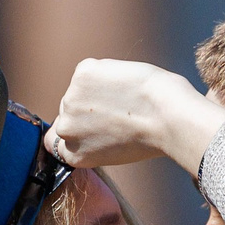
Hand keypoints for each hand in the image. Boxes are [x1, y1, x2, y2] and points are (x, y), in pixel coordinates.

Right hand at [48, 59, 224, 176]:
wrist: (168, 117)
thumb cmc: (153, 137)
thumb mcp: (113, 150)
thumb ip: (93, 139)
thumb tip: (90, 116)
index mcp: (73, 155)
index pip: (56, 140)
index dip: (76, 130)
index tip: (93, 125)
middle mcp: (66, 129)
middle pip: (66, 112)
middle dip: (84, 109)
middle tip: (116, 109)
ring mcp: (71, 100)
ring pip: (78, 90)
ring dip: (94, 90)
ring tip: (125, 97)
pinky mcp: (81, 74)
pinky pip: (89, 70)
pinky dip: (105, 72)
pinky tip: (125, 82)